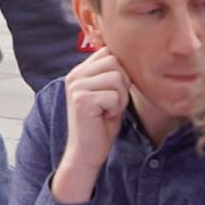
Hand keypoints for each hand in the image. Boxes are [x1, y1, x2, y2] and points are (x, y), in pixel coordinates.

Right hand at [48, 47, 132, 200]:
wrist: (87, 151)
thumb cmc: (101, 123)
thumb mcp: (107, 92)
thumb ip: (111, 73)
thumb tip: (129, 55)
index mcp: (79, 71)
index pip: (109, 52)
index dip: (120, 71)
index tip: (113, 91)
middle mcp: (74, 75)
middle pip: (115, 62)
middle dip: (122, 84)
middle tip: (111, 103)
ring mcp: (76, 87)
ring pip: (117, 77)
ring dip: (120, 97)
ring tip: (108, 109)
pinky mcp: (82, 100)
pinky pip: (114, 95)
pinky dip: (116, 108)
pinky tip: (104, 117)